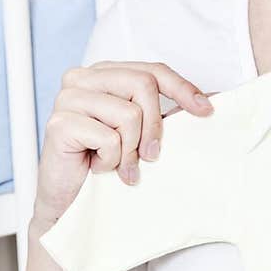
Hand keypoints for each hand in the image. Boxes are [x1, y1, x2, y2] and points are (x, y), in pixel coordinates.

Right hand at [32, 62, 216, 230]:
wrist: (70, 200)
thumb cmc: (105, 163)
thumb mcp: (142, 133)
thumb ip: (165, 113)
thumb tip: (211, 99)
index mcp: (105, 74)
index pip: (152, 70)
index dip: (182, 88)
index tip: (205, 110)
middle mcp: (83, 78)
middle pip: (143, 84)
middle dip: (155, 126)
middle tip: (151, 156)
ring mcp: (68, 98)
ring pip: (128, 114)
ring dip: (130, 150)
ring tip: (118, 163)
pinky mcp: (59, 123)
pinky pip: (108, 138)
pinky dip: (111, 160)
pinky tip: (98, 167)